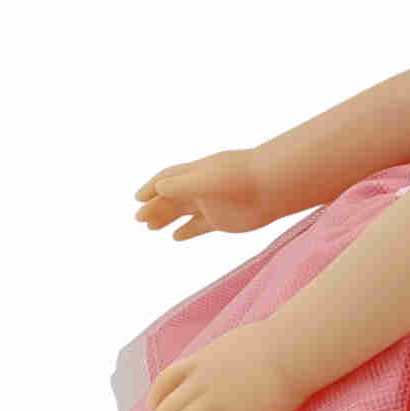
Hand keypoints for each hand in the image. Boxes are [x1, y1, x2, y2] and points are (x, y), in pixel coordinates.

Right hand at [135, 150, 276, 238]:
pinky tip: (174, 237)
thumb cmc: (239, 178)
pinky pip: (200, 226)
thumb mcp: (206, 179)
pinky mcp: (222, 220)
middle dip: (154, 207)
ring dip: (166, 219)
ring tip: (150, 227)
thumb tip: (159, 188)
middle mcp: (201, 187)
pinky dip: (187, 231)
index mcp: (195, 172)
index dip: (151, 188)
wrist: (272, 187)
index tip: (137, 199)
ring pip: (183, 211)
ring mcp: (212, 203)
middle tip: (139, 219)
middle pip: (172, 197)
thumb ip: (181, 184)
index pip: (167, 179)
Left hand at [142, 319, 307, 410]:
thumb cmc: (277, 341)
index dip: (155, 397)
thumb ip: (221, 356)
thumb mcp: (236, 342)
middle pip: (169, 407)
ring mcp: (220, 402)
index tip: (150, 409)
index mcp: (204, 361)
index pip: (167, 380)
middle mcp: (205, 382)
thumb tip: (222, 360)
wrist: (296, 348)